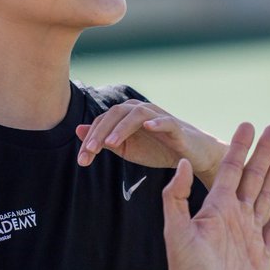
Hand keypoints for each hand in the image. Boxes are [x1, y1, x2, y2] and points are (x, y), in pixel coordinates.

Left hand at [75, 100, 225, 181]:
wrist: (191, 156)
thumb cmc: (158, 149)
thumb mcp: (127, 147)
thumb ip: (104, 139)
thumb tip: (78, 130)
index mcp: (128, 115)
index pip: (104, 121)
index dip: (91, 138)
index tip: (82, 159)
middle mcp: (142, 110)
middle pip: (116, 113)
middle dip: (101, 132)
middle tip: (90, 151)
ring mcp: (159, 117)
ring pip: (137, 114)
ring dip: (122, 127)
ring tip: (110, 144)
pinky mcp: (176, 127)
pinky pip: (166, 121)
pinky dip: (157, 122)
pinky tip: (148, 127)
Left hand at [160, 122, 269, 269]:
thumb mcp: (176, 230)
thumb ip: (177, 196)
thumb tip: (183, 162)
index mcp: (216, 208)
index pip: (229, 169)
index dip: (239, 147)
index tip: (247, 125)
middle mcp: (233, 217)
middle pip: (253, 176)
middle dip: (264, 152)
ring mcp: (249, 235)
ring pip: (265, 195)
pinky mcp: (262, 255)